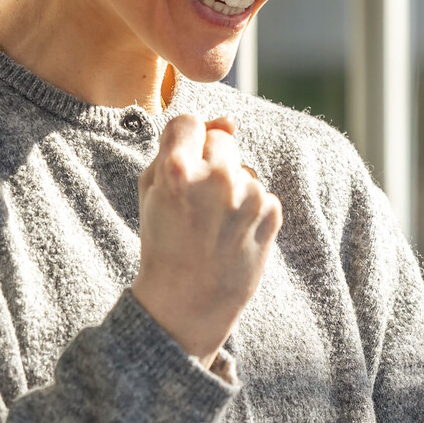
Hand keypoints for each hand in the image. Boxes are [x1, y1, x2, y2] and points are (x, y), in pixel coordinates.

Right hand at [130, 114, 281, 360]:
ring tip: (214, 225)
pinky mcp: (272, 212)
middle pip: (220, 140)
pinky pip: (259, 192)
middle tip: (197, 203)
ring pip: (242, 168)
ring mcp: (249, 195)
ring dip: (231, 187)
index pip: (188, 122)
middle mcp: (217, 177)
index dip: (183, 143)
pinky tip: (231, 234)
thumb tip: (229, 121)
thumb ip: (178, 146)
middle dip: (210, 162)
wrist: (190, 301)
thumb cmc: (164, 243)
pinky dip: (248, 208)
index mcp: (177, 169)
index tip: (181, 166)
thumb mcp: (152, 192)